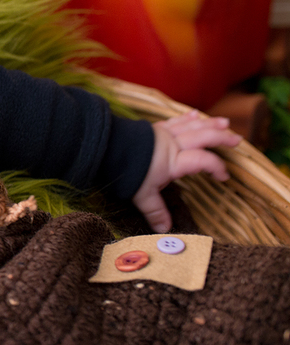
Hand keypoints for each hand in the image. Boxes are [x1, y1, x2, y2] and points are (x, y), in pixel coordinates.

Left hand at [132, 111, 240, 232]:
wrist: (107, 148)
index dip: (216, 167)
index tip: (224, 177)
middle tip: (237, 140)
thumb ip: (156, 211)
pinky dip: (187, 117)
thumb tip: (166, 230)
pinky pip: (176, 120)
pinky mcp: (155, 128)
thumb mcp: (141, 195)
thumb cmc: (126, 171)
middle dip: (221, 138)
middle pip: (202, 137)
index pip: (202, 161)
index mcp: (173, 161)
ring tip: (225, 122)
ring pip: (192, 126)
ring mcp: (164, 134)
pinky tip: (196, 114)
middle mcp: (172, 144)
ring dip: (210, 123)